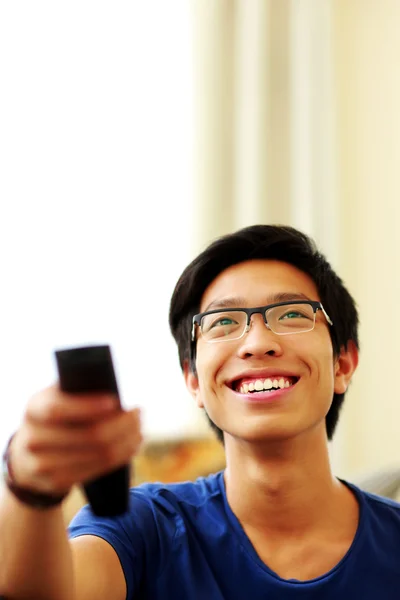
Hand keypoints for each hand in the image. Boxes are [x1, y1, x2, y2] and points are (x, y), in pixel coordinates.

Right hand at [8, 385, 141, 495]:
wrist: (25, 457)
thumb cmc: (53, 418)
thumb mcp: (54, 398)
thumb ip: (76, 390)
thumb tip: (114, 391)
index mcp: (34, 409)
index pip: (59, 409)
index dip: (88, 406)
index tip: (115, 401)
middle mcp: (34, 438)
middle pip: (90, 435)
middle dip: (122, 423)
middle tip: (138, 412)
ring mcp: (43, 465)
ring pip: (100, 454)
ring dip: (127, 440)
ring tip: (139, 428)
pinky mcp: (58, 482)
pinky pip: (98, 470)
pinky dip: (121, 456)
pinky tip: (132, 445)